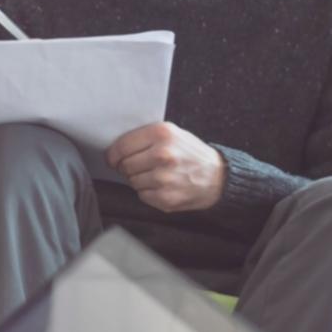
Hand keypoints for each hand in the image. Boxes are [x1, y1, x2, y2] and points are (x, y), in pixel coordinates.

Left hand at [106, 122, 225, 212]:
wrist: (219, 177)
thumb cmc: (191, 154)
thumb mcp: (173, 134)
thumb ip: (146, 137)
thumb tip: (115, 148)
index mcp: (162, 134)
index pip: (121, 146)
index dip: (113, 155)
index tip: (113, 158)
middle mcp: (163, 155)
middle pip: (124, 165)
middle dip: (127, 167)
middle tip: (140, 167)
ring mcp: (164, 178)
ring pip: (132, 181)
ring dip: (139, 180)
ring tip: (156, 175)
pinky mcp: (166, 198)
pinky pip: (142, 195)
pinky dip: (148, 192)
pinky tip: (163, 186)